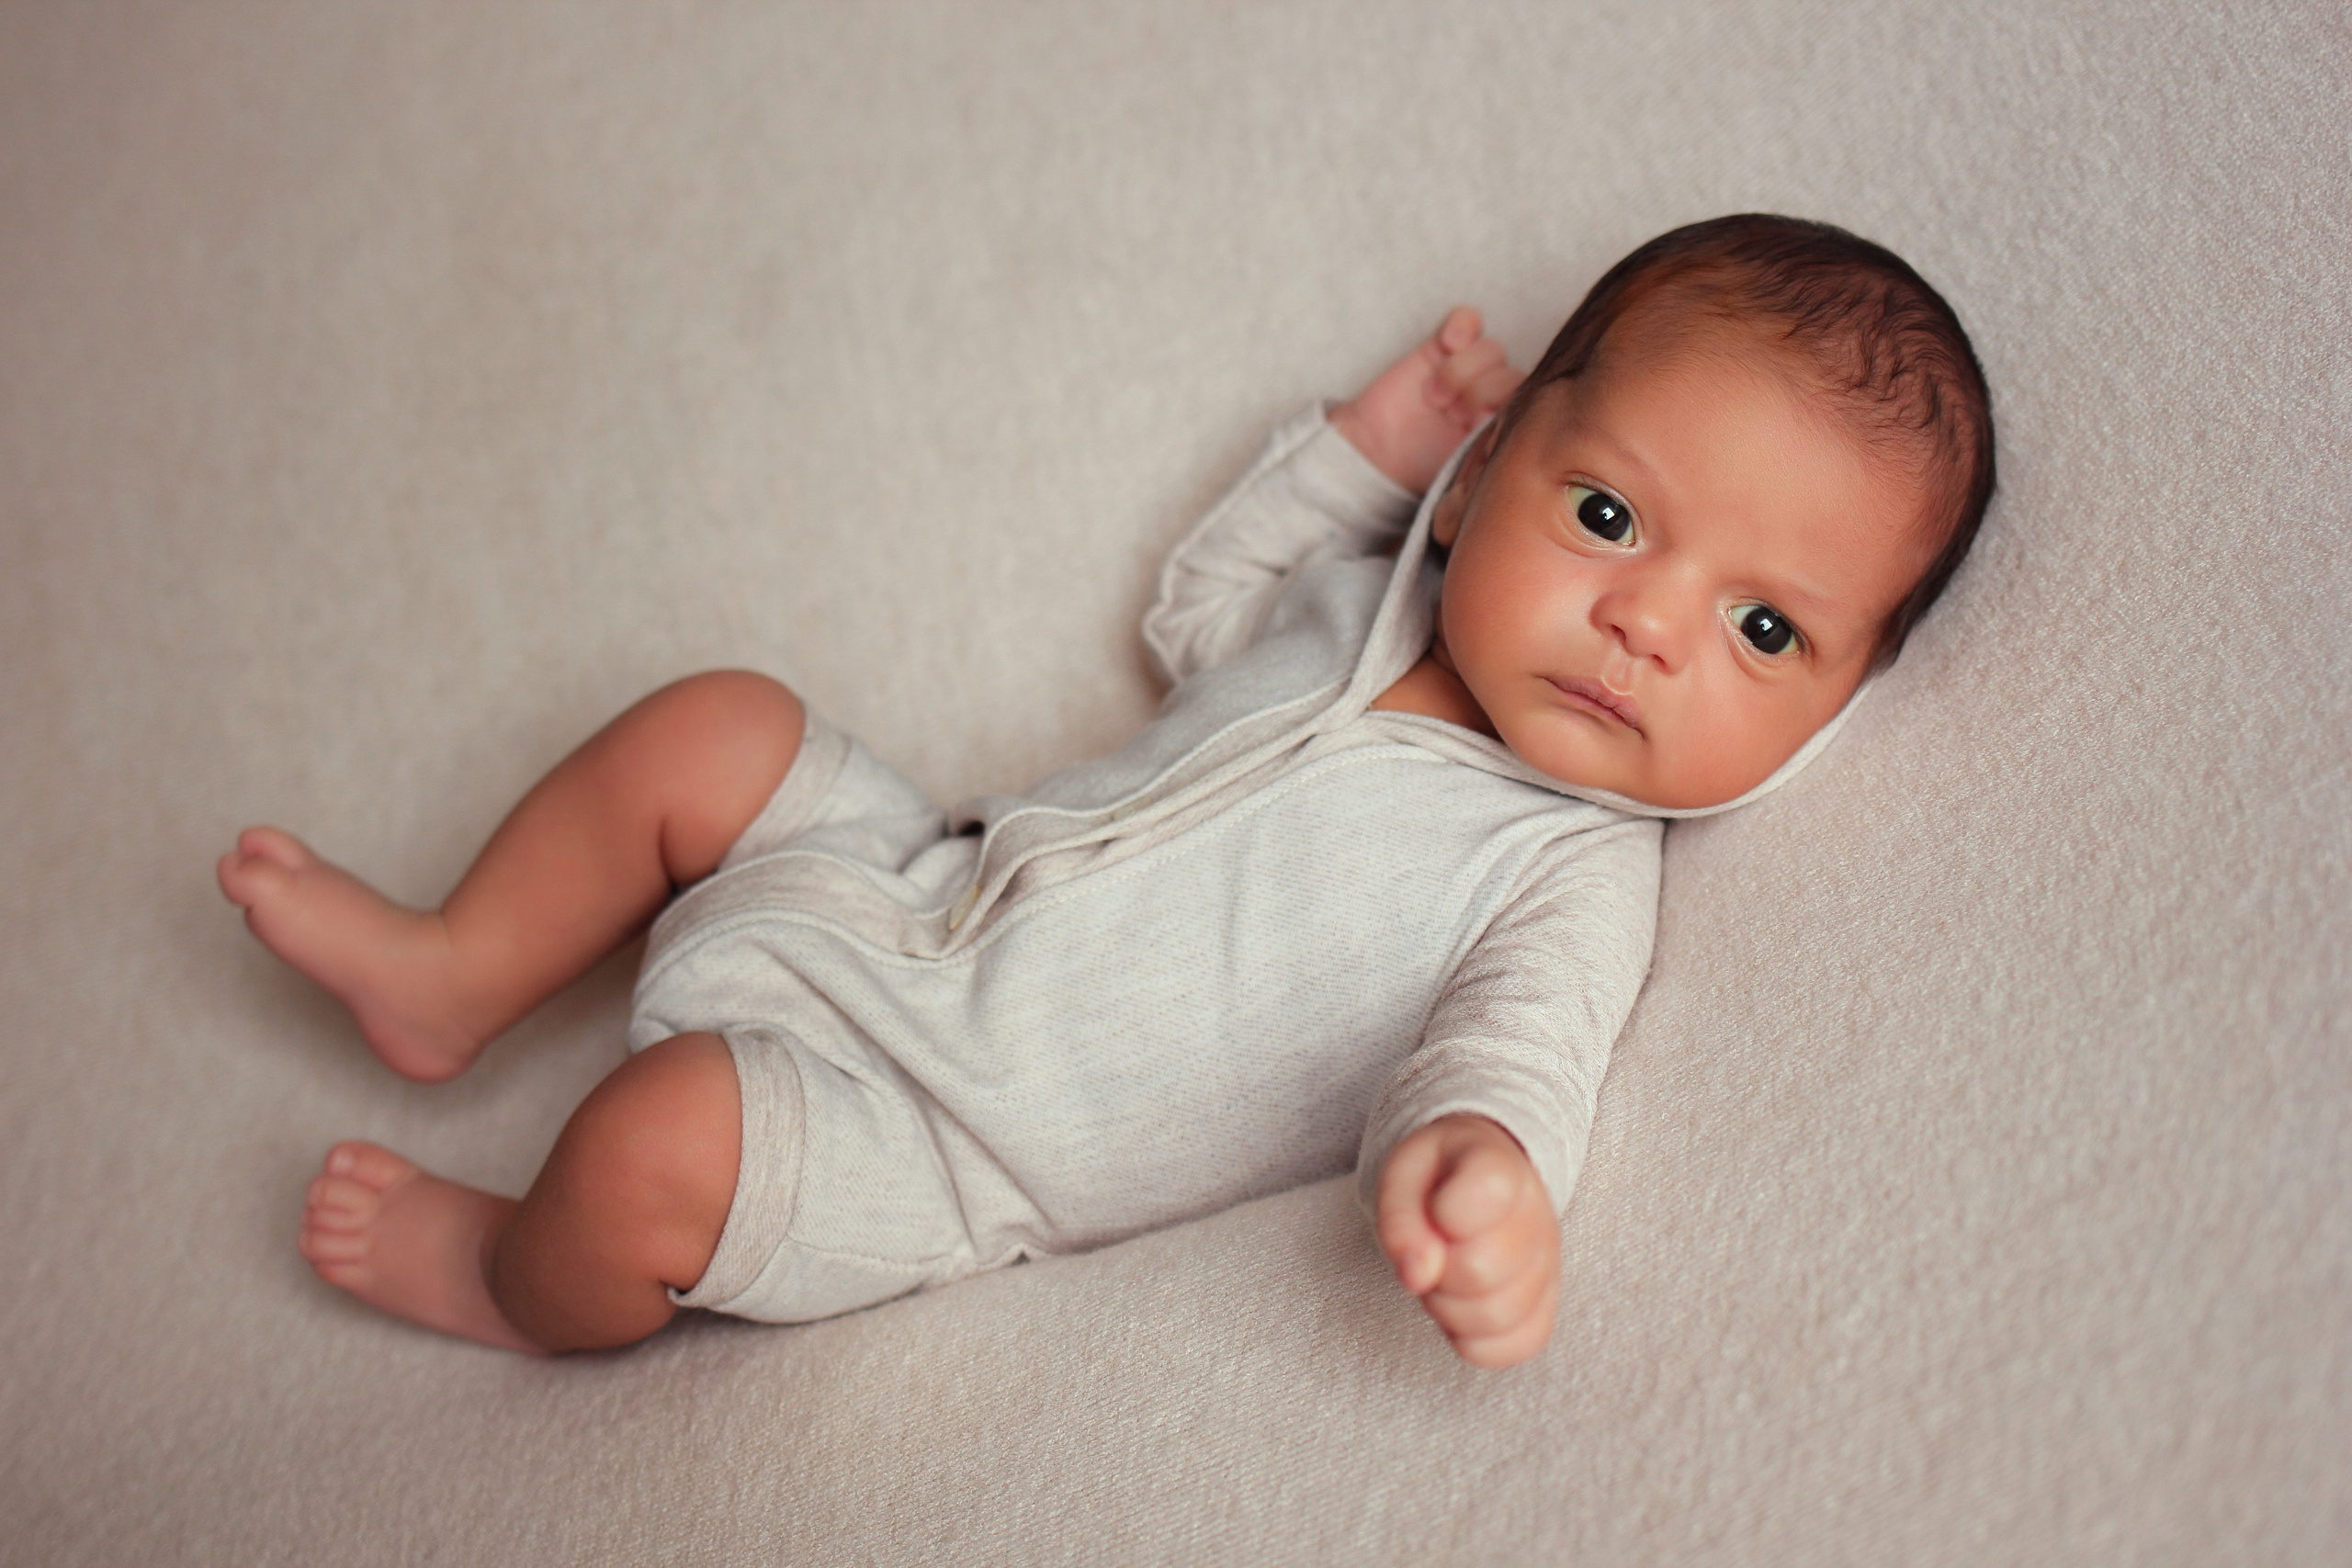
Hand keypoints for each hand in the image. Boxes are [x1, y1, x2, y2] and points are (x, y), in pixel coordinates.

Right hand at [1329, 306, 1525, 493]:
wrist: (1374, 453)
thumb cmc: (1420, 466)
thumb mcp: (1463, 470)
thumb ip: (1490, 448)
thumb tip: (1507, 423)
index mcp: (1503, 427)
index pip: (1528, 405)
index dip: (1506, 411)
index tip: (1479, 428)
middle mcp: (1492, 396)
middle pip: (1512, 376)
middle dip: (1482, 395)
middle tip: (1454, 416)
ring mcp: (1471, 369)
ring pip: (1491, 350)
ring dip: (1462, 373)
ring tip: (1436, 398)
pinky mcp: (1445, 346)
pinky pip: (1469, 320)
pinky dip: (1462, 326)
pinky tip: (1447, 343)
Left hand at [1376, 1113, 1558, 1368]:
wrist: (1475, 1184)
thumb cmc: (1435, 1181)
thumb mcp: (1401, 1177)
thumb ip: (1400, 1220)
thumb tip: (1417, 1276)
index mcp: (1499, 1168)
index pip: (1485, 1193)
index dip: (1446, 1211)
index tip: (1437, 1206)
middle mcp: (1536, 1217)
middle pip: (1480, 1269)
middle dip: (1436, 1266)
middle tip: (1432, 1248)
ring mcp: (1548, 1266)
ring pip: (1494, 1316)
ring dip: (1448, 1305)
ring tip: (1445, 1274)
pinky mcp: (1545, 1308)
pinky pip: (1514, 1346)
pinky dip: (1474, 1338)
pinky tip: (1463, 1305)